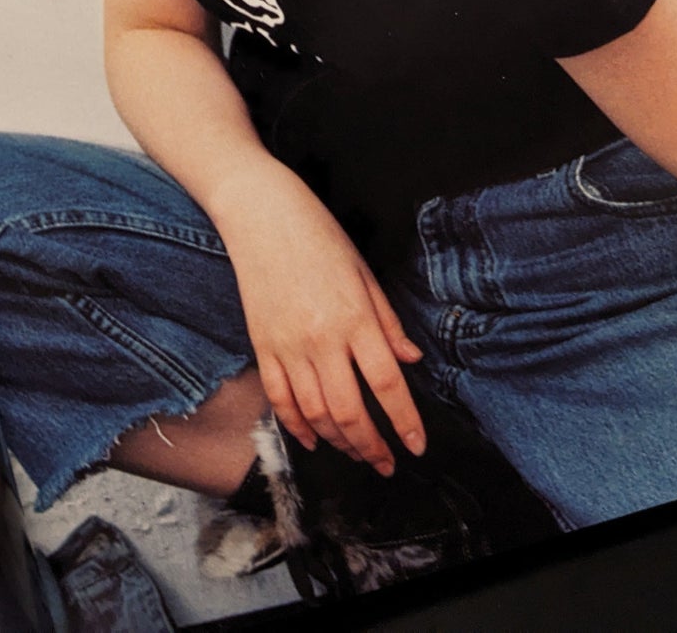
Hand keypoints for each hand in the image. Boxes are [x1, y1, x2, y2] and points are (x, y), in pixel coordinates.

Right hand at [209, 158, 425, 475]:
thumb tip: (410, 360)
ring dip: (339, 442)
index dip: (405, 423)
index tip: (417, 445)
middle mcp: (321, 339)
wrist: (259, 213)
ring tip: (356, 453)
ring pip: (315, 413)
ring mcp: (287, 345)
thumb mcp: (363, 271)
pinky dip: (296, 426)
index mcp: (354, 317)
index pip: (387, 384)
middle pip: (350, 411)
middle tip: (387, 463)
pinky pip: (279, 399)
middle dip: (372, 447)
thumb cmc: (317, 233)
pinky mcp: (262, 345)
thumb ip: (387, 321)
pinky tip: (313, 439)